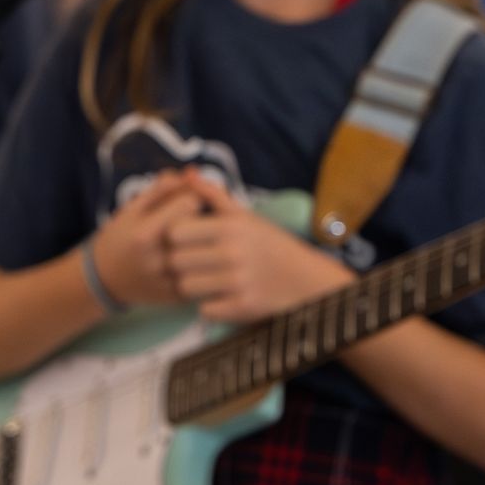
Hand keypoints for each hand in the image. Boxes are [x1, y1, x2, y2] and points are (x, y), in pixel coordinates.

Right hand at [90, 170, 200, 306]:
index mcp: (144, 234)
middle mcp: (157, 259)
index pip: (190, 204)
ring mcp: (169, 280)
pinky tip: (198, 257)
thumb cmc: (119, 237)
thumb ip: (161, 188)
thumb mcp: (132, 209)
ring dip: (207, 242)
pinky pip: (204, 273)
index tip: (186, 200)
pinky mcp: (178, 296)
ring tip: (198, 238)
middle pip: (201, 228)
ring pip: (207, 253)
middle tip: (195, 219)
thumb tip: (192, 172)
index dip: (191, 198)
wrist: (103, 280)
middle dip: (202, 219)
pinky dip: (206, 263)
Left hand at [165, 173, 354, 321]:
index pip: (174, 232)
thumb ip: (213, 195)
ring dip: (193, 286)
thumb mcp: (246, 216)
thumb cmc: (270, 245)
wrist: (310, 280)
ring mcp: (239, 281)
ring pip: (185, 287)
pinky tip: (224, 298)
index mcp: (230, 226)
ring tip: (209, 281)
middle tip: (196, 265)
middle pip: (175, 261)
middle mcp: (233, 251)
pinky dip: (211, 307)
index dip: (176, 239)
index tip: (187, 243)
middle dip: (181, 264)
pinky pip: (204, 310)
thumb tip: (188, 174)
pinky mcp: (244, 307)